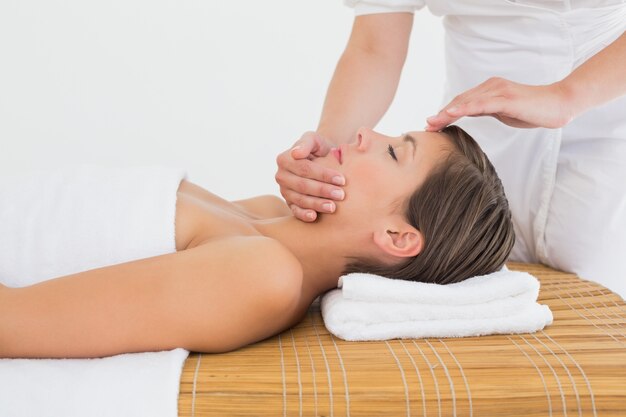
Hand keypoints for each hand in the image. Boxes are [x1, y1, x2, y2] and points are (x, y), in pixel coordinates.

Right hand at [275, 131, 345, 221]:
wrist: (323, 158)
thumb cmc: (319, 148)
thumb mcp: (314, 139)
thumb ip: (306, 143)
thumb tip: (296, 153)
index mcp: (284, 159)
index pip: (304, 168)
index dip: (323, 174)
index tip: (341, 179)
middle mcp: (281, 176)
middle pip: (303, 185)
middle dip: (323, 191)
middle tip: (341, 195)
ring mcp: (284, 191)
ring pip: (300, 199)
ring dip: (317, 204)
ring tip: (333, 207)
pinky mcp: (289, 203)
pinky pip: (295, 210)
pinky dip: (303, 215)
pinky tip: (314, 216)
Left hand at [425, 77, 575, 130]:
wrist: (558, 105)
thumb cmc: (532, 110)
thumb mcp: (503, 111)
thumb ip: (486, 110)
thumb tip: (471, 112)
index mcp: (489, 90)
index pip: (462, 101)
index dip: (445, 113)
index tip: (432, 124)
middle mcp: (491, 87)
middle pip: (460, 101)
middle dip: (441, 114)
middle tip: (426, 126)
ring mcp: (498, 91)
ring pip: (466, 102)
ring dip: (447, 112)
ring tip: (432, 122)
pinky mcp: (506, 98)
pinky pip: (480, 104)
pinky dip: (464, 108)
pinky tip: (451, 114)